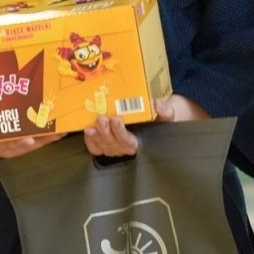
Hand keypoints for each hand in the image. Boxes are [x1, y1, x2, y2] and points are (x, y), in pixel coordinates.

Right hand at [0, 100, 64, 160]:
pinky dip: (46, 138)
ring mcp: (14, 147)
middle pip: (24, 146)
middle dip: (40, 140)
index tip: (28, 139)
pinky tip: (57, 131)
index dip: (16, 143)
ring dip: (47, 139)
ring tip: (61, 131)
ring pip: (33, 145)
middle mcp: (5, 149)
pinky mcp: (21, 144)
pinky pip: (35, 142)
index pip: (4, 145)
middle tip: (53, 133)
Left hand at [82, 92, 209, 156]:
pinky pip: (96, 149)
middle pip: (113, 144)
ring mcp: (114, 148)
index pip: (128, 141)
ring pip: (103, 146)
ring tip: (91, 127)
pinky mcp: (105, 145)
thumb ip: (166, 111)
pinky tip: (87, 132)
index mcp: (140, 142)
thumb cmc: (158, 120)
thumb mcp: (166, 116)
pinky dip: (90, 142)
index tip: (116, 119)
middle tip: (101, 119)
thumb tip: (158, 104)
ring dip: (96, 137)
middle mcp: (125, 148)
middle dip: (106, 132)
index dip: (120, 132)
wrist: (152, 122)